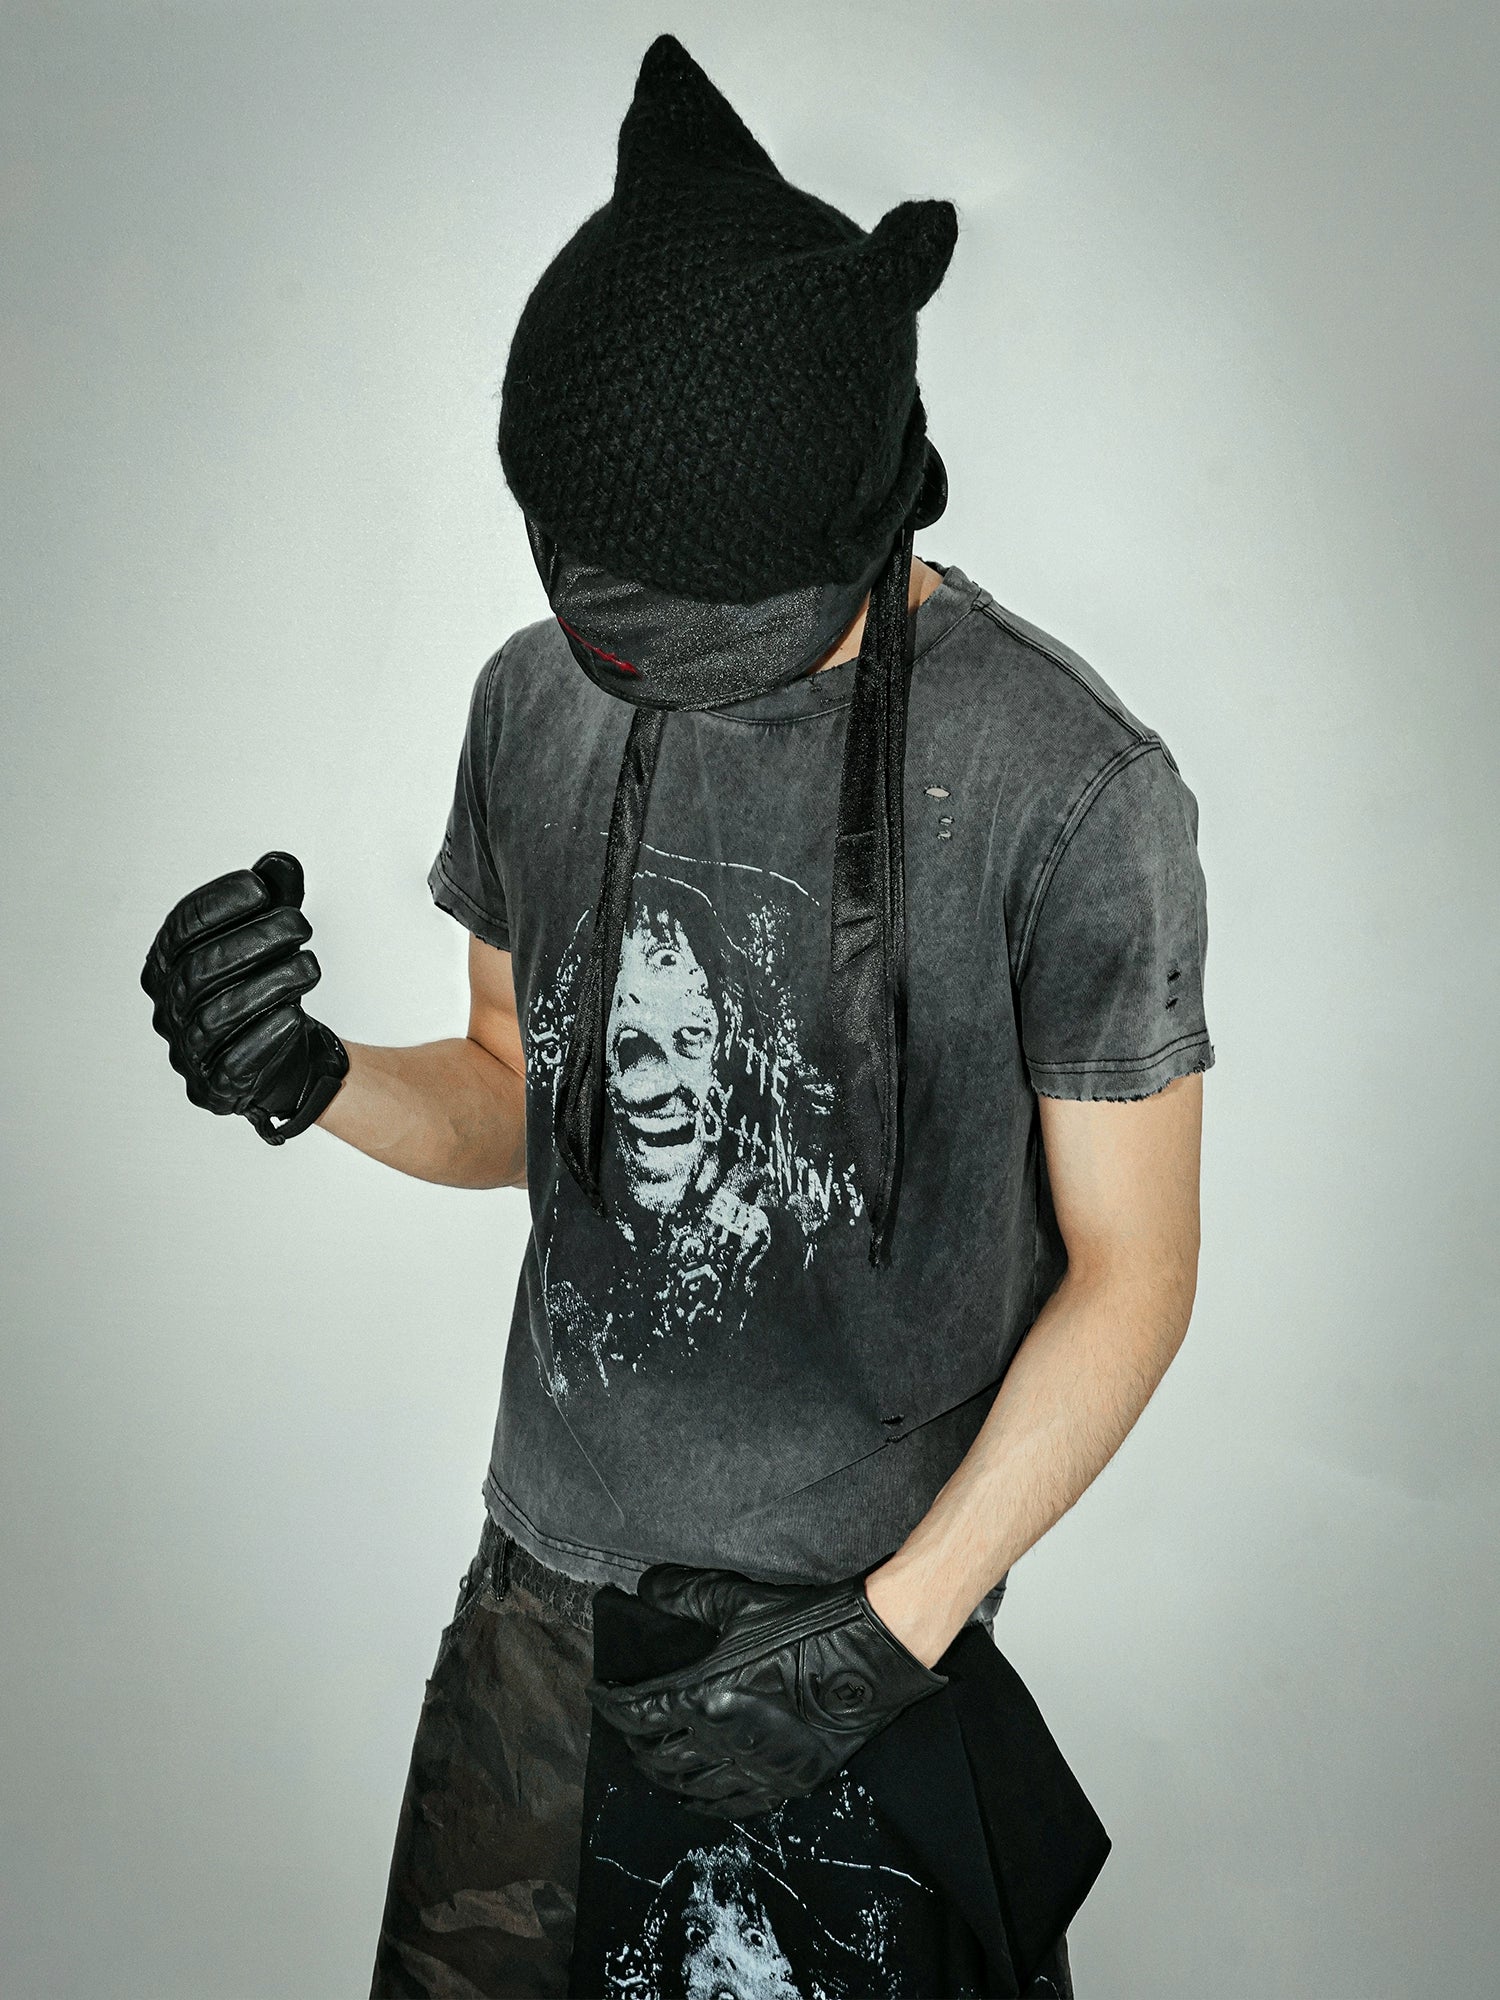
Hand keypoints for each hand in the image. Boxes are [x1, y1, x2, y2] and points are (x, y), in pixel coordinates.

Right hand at [140, 850, 347, 1143]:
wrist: (285, 1055)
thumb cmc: (267, 987)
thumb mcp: (272, 934)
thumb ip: (274, 897)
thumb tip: (278, 864)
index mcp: (168, 965)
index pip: (180, 928)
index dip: (218, 903)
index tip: (261, 886)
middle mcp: (168, 1008)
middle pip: (199, 970)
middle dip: (253, 941)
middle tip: (299, 924)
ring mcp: (188, 1051)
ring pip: (216, 1016)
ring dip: (268, 985)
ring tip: (309, 966)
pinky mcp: (214, 1087)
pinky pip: (232, 1064)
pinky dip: (265, 1038)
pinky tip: (295, 1017)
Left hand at [586, 1565, 947, 1820]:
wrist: (869, 1658)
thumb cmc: (807, 1625)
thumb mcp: (741, 1602)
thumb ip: (688, 1594)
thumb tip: (648, 1587)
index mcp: (703, 1696)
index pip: (638, 1710)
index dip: (611, 1704)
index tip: (599, 1695)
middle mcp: (721, 1740)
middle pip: (657, 1755)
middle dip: (634, 1743)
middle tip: (628, 1729)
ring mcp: (754, 1767)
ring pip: (689, 1786)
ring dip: (662, 1777)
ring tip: (653, 1764)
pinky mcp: (785, 1781)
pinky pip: (732, 1805)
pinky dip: (705, 1804)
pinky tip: (697, 1800)